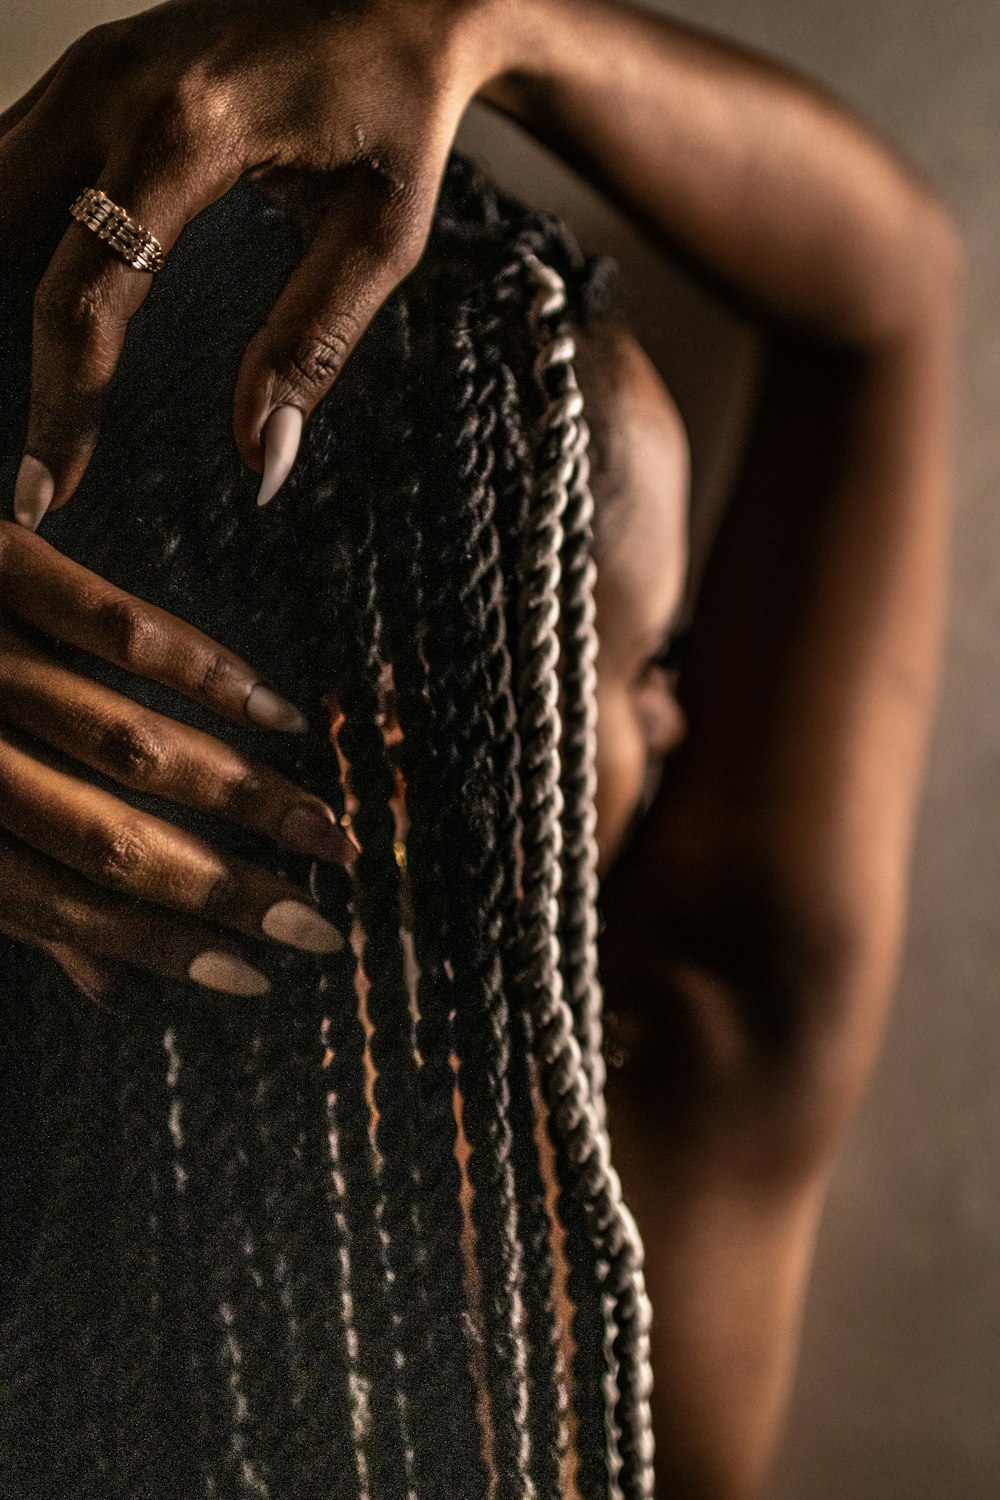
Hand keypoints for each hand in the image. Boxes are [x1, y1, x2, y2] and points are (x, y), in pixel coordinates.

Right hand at [0, 0, 496, 525]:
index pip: (87, 293)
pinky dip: (5, 243)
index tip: (46, 491)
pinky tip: (21, 310)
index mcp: (190, 131)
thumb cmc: (401, 109)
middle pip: (1, 240)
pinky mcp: (88, 73)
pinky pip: (12, 166)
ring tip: (10, 392)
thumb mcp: (381, 236)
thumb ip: (314, 345)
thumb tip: (257, 456)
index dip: (59, 404)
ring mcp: (89, 70)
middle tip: (12, 452)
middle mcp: (115, 88)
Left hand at [0, 520, 356, 998]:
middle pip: (109, 837)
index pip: (65, 907)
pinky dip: (205, 670)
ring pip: (128, 742)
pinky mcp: (3, 566)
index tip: (261, 973)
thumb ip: (16, 902)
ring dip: (238, 790)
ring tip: (322, 826)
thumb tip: (108, 988)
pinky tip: (272, 709)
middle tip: (324, 915)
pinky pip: (118, 623)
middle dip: (227, 886)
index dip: (165, 947)